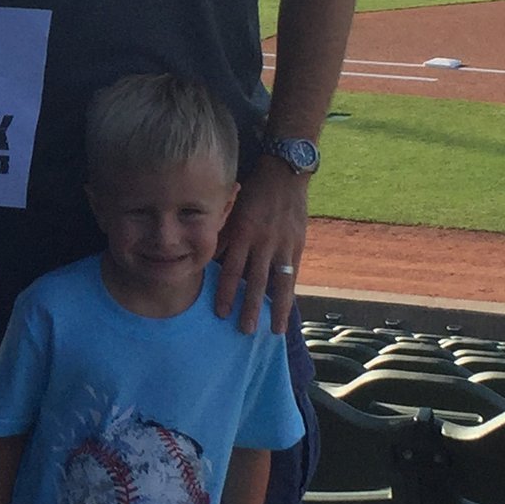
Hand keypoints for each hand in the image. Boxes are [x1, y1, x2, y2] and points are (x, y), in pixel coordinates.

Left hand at [215, 157, 310, 334]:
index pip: (231, 268)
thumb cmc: (253, 191)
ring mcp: (283, 245)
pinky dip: (289, 293)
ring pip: (278, 283)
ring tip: (273, 331)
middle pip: (255, 281)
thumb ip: (223, 234)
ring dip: (275, 308)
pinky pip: (292, 274)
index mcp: (243, 232)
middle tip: (244, 331)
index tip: (221, 313)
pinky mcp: (297, 245)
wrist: (284, 173)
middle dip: (250, 308)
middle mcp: (263, 241)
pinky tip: (288, 310)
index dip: (226, 292)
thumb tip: (206, 257)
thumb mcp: (233, 209)